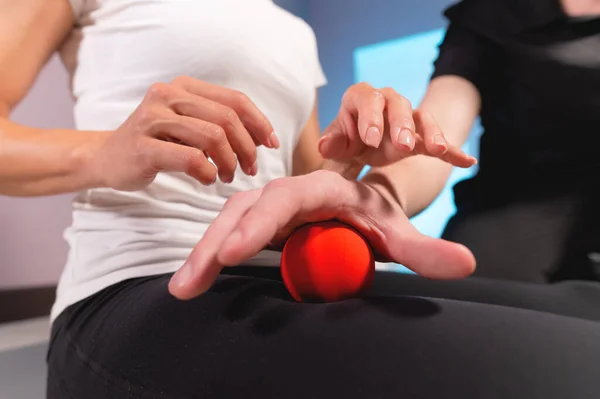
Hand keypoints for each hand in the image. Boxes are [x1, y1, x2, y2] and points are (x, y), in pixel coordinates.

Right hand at [93, 76, 278, 190]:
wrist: (107, 158)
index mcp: (184, 86)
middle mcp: (167, 95)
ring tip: (228, 176)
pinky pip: (191, 159)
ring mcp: (152, 119)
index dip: (259, 122)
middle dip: (247, 148)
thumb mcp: (189, 127)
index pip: (235, 99)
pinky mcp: (143, 146)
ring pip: (213, 137)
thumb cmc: (156, 144)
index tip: (272, 144)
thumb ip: (221, 125)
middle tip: (250, 169)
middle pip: (228, 118)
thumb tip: (263, 137)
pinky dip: (208, 172)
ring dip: (229, 162)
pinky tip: (207, 179)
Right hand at [168, 170, 475, 298]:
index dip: (258, 223)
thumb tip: (467, 262)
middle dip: (215, 244)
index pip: (284, 198)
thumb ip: (427, 249)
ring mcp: (269, 206)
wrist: (363, 202)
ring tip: (181, 290)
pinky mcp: (259, 221)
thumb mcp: (400, 232)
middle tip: (190, 285)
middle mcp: (288, 192)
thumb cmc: (378, 214)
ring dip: (203, 253)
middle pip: (244, 210)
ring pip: (228, 221)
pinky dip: (208, 255)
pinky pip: (228, 233)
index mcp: (320, 188)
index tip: (233, 253)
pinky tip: (190, 282)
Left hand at [318, 83, 476, 167]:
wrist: (360, 144)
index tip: (370, 140)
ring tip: (437, 150)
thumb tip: (325, 146)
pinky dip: (453, 151)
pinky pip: (439, 141)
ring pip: (422, 119)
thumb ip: (332, 143)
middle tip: (403, 144)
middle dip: (402, 124)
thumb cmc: (346, 139)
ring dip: (430, 133)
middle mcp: (387, 102)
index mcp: (361, 98)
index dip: (370, 118)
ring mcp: (407, 118)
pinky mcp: (422, 136)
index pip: (367, 100)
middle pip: (398, 106)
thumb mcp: (336, 143)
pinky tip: (468, 162)